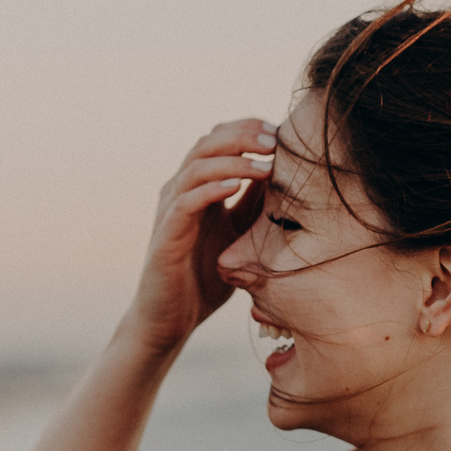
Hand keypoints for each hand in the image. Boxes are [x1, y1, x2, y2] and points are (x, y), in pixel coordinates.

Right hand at [125, 118, 276, 352]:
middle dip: (243, 136)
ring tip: (265, 164)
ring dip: (233, 160)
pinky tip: (236, 186)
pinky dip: (210, 189)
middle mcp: (179, 191)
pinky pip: (185, 203)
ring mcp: (169, 211)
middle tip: (275, 140)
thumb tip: (285, 176)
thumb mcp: (239, 235)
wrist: (170, 320)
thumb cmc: (203, 278)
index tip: (281, 132)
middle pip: (207, 143)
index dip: (247, 129)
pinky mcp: (165, 236)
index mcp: (197, 186)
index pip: (218, 140)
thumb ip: (253, 205)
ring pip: (196, 167)